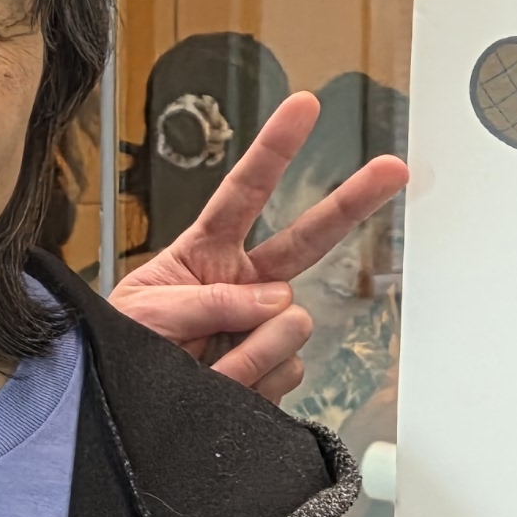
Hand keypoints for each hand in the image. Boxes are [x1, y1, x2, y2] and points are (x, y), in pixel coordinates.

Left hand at [106, 91, 409, 396]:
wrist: (123, 409)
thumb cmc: (124, 347)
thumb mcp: (145, 312)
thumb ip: (204, 299)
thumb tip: (275, 303)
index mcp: (207, 254)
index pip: (244, 193)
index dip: (275, 149)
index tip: (304, 106)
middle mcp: (246, 287)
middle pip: (308, 238)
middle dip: (354, 199)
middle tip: (393, 168)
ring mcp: (263, 330)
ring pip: (290, 326)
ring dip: (246, 350)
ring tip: (202, 363)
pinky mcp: (274, 372)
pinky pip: (284, 373)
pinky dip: (250, 383)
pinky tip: (220, 383)